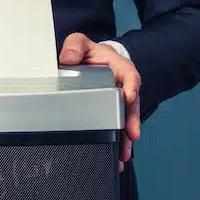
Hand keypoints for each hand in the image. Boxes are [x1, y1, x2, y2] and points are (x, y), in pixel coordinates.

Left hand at [59, 33, 140, 172]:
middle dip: (132, 120)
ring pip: (125, 120)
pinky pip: (116, 127)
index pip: (130, 75)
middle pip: (131, 104)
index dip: (131, 86)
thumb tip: (68, 58)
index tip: (129, 96)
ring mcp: (118, 101)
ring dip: (126, 138)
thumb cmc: (88, 53)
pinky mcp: (112, 112)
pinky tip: (116, 156)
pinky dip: (117, 141)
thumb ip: (75, 46)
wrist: (90, 61)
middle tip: (132, 135)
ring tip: (124, 153)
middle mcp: (122, 86)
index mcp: (119, 68)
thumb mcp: (80, 43)